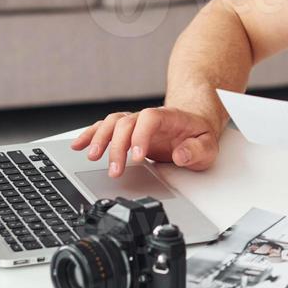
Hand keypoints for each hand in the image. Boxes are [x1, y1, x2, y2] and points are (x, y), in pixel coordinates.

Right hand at [70, 106, 219, 176]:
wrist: (195, 123)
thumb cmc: (199, 135)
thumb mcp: (208, 146)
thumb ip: (197, 150)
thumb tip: (181, 155)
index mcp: (168, 117)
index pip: (149, 119)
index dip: (140, 136)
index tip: (137, 157)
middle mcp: (148, 117)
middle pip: (125, 123)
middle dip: (117, 147)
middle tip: (115, 170)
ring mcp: (136, 123)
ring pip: (112, 123)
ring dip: (100, 140)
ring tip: (92, 157)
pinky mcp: (127, 131)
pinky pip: (105, 128)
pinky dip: (90, 135)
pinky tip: (79, 145)